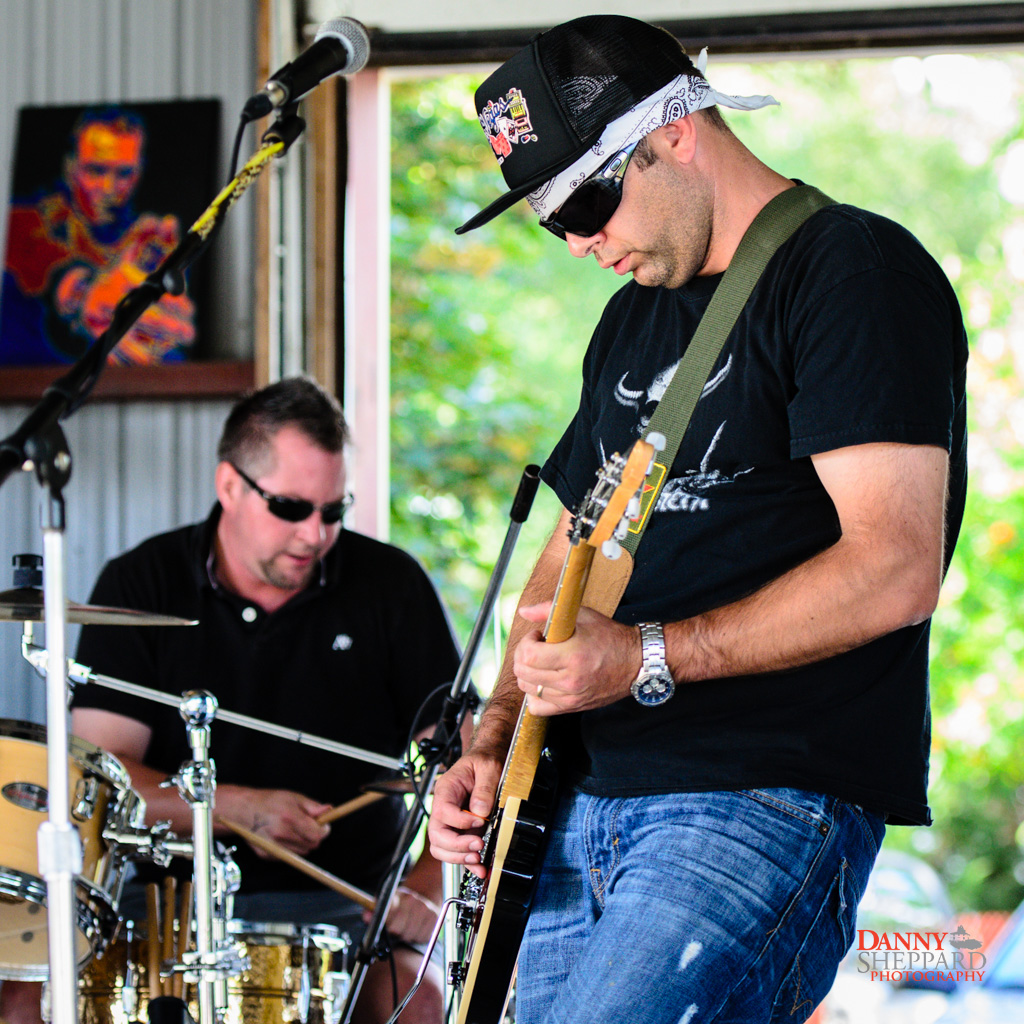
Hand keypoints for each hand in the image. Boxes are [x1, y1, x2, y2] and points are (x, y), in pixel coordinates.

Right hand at [217, 786, 331, 856]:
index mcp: (290, 817)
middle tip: (308, 826)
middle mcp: (281, 834)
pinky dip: (292, 848)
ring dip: (303, 842)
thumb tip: (329, 811)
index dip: (323, 830)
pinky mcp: (267, 855)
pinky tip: (284, 836)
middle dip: (314, 836)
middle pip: (311, 845)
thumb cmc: (270, 801)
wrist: (244, 810)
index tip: (323, 825)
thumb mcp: (294, 797)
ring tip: (294, 829)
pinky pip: (290, 856)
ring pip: (302, 852)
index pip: (316, 834)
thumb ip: (313, 806)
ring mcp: (273, 846)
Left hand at [365, 886, 440, 945]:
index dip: (385, 927)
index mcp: (398, 896)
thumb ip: (374, 909)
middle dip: (395, 934)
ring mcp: (425, 909)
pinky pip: (423, 938)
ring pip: (410, 936)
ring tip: (407, 928)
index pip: (387, 916)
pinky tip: (417, 929)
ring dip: (407, 937)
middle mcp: (412, 900)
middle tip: (396, 930)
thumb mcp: (387, 901)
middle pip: (397, 931)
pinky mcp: (434, 918)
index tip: (385, 929)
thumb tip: (366, 917)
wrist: (424, 894)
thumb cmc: (402, 902)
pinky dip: (418, 937)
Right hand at [427, 751, 503, 879]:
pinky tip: (481, 868)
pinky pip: (457, 852)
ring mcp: (451, 822)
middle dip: (456, 845)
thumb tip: (480, 811)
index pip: (443, 811)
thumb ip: (484, 788)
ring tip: (478, 860)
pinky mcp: (462, 831)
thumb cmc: (485, 760)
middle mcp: (444, 807)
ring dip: (458, 858)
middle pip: (437, 835)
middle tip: (477, 846)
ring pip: (441, 848)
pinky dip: (467, 863)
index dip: (460, 821)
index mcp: (447, 789)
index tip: (479, 821)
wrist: (488, 759)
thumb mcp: (489, 767)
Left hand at [513, 603, 641, 715]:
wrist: (635, 663)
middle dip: (523, 656)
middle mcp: (570, 681)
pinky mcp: (572, 707)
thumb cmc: (610, 637)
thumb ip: (549, 610)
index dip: (526, 642)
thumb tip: (523, 611)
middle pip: (524, 673)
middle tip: (536, 646)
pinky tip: (544, 681)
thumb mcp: (583, 615)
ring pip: (528, 689)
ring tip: (541, 662)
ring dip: (528, 673)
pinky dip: (535, 694)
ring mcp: (571, 697)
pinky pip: (538, 707)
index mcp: (573, 656)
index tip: (537, 636)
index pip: (529, 656)